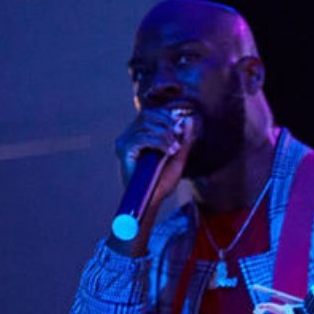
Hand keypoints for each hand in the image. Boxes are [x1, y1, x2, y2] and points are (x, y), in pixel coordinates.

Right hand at [112, 108, 195, 247]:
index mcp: (140, 134)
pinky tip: (168, 151)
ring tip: (174, 149)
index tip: (181, 129)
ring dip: (164, 135)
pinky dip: (158, 142)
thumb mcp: (178, 158)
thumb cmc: (162, 182)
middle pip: (148, 115)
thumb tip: (190, 120)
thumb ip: (184, 140)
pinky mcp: (123, 150)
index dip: (167, 116)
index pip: (152, 113)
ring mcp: (124, 141)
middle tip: (178, 139)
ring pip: (145, 124)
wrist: (151, 201)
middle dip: (167, 124)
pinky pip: (141, 137)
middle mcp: (129, 135)